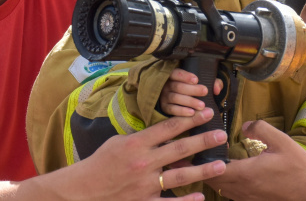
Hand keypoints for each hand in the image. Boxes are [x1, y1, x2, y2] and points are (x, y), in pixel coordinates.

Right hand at [68, 108, 226, 199]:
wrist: (84, 189)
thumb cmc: (101, 162)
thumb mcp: (119, 141)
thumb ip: (144, 137)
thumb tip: (166, 131)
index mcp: (136, 143)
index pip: (168, 128)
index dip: (190, 119)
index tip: (206, 113)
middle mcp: (143, 163)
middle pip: (179, 149)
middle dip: (203, 141)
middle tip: (221, 135)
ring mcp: (145, 184)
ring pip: (180, 176)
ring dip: (202, 170)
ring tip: (220, 165)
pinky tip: (200, 197)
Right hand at [159, 68, 222, 116]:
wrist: (184, 102)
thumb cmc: (194, 89)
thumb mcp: (203, 83)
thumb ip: (212, 83)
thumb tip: (217, 89)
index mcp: (174, 76)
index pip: (176, 73)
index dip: (185, 76)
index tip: (196, 80)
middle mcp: (168, 85)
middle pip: (177, 86)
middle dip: (192, 89)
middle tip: (205, 91)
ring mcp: (165, 96)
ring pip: (175, 98)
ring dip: (189, 101)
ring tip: (201, 105)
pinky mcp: (165, 107)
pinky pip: (172, 109)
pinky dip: (182, 111)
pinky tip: (192, 113)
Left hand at [207, 120, 305, 200]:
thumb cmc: (297, 168)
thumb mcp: (281, 141)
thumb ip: (260, 129)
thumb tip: (244, 126)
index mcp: (245, 173)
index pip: (214, 169)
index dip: (207, 158)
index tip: (209, 148)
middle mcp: (242, 189)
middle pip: (213, 182)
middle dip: (207, 168)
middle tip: (209, 155)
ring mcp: (247, 199)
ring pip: (221, 190)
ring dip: (217, 178)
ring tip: (219, 164)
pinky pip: (232, 196)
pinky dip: (227, 186)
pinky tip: (235, 176)